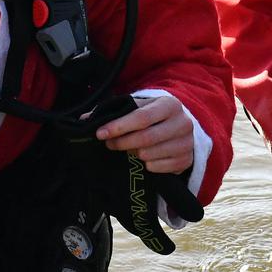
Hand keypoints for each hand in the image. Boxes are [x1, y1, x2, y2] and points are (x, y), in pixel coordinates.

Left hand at [61, 94, 203, 254]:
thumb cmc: (154, 117)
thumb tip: (84, 119)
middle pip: (146, 138)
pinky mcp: (187, 159)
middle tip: (109, 144)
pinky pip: (160, 167)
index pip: (141, 117)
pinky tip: (143, 159)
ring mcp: (187, 142)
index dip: (118, 127)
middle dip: (122, 142)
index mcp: (169, 104)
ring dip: (133, 154)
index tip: (100, 134)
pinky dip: (147, 165)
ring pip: (151, 154)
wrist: (181, 127)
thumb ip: (114, 111)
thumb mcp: (139, 108)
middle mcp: (182, 122)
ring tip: (127, 150)